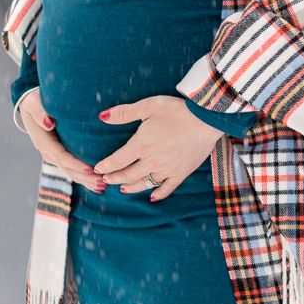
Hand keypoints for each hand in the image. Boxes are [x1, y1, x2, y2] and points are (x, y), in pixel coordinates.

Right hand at [15, 88, 108, 192]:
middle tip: (102, 182)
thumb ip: (40, 112)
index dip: (75, 164)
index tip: (90, 169)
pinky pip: (72, 169)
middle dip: (85, 177)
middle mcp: (48, 152)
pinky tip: (97, 183)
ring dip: (86, 181)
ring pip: (71, 172)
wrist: (31, 105)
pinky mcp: (60, 155)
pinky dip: (84, 177)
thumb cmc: (35, 101)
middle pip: (68, 169)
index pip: (61, 156)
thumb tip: (49, 123)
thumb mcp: (33, 103)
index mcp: (43, 141)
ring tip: (103, 187)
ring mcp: (54, 155)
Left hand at [92, 95, 222, 201]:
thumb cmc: (175, 110)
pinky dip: (159, 194)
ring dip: (132, 187)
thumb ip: (124, 113)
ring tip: (124, 188)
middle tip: (107, 180)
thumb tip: (102, 117)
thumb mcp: (147, 106)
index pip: (117, 160)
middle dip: (115, 178)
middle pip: (128, 175)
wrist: (205, 119)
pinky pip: (167, 188)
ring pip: (145, 183)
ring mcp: (167, 169)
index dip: (105, 166)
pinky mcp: (181, 173)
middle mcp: (151, 161)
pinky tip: (152, 197)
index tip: (98, 169)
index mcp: (140, 145)